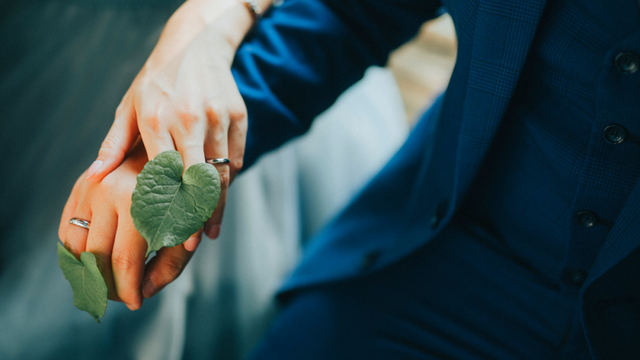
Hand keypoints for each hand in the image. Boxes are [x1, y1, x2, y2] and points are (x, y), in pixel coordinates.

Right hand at [59, 142, 201, 308]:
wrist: (173, 147)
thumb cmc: (186, 191)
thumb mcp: (190, 226)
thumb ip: (171, 261)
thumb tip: (144, 292)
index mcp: (141, 202)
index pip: (124, 262)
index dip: (128, 291)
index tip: (136, 303)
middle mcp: (110, 192)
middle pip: (96, 258)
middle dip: (107, 286)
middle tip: (123, 296)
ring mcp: (91, 186)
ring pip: (75, 246)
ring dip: (86, 273)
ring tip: (108, 283)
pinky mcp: (82, 185)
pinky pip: (66, 229)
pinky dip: (74, 253)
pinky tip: (93, 264)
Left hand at [83, 0, 264, 246]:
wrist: (196, 44)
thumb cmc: (157, 79)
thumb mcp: (130, 105)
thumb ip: (114, 142)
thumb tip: (94, 176)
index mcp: (157, 118)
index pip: (163, 175)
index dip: (167, 208)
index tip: (166, 235)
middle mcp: (190, 118)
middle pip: (196, 179)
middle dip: (196, 216)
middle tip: (193, 243)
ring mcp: (218, 117)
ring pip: (221, 172)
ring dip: (217, 205)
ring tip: (210, 230)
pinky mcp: (238, 117)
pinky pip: (235, 157)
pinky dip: (228, 181)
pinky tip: (220, 201)